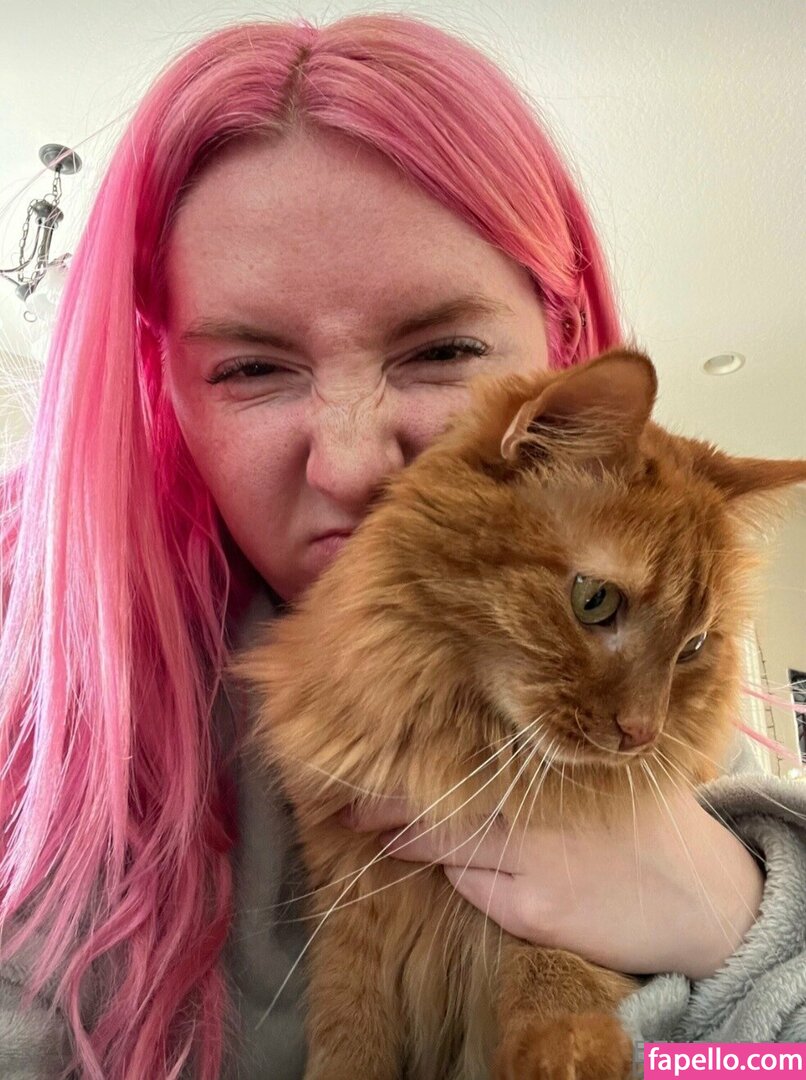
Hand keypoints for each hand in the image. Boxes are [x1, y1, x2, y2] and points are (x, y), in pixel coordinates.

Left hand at [339, 785, 763, 978]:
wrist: (703, 899)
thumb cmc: (649, 826)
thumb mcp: (604, 777)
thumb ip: (545, 764)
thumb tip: (473, 746)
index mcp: (556, 771)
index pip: (466, 763)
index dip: (411, 768)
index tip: (367, 759)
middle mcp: (539, 812)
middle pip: (443, 808)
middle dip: (387, 810)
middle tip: (344, 805)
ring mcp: (534, 864)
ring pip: (452, 852)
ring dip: (422, 846)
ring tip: (388, 834)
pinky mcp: (535, 912)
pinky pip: (478, 892)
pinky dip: (466, 879)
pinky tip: (471, 873)